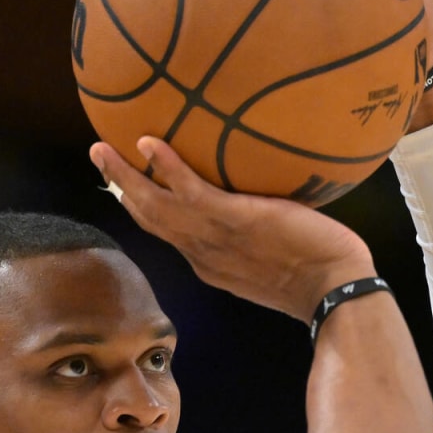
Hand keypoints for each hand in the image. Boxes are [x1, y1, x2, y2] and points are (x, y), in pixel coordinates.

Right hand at [91, 138, 375, 321]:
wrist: (333, 289)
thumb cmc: (316, 276)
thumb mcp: (271, 265)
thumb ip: (254, 245)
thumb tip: (259, 217)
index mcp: (209, 263)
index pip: (168, 233)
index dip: (143, 209)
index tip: (126, 189)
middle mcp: (201, 252)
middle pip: (150, 219)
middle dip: (121, 188)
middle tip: (100, 157)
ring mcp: (214, 236)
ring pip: (156, 205)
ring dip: (125, 176)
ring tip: (101, 148)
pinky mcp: (233, 218)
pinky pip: (190, 190)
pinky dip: (165, 167)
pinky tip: (146, 143)